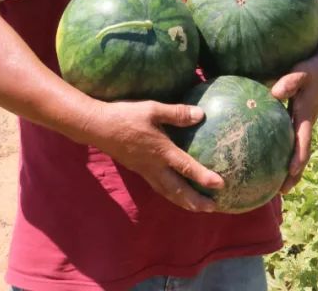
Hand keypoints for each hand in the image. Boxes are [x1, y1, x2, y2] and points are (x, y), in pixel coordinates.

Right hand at [86, 100, 224, 212]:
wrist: (97, 127)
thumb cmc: (125, 116)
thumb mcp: (152, 109)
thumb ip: (176, 113)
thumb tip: (200, 114)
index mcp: (161, 151)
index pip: (186, 167)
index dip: (203, 177)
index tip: (220, 185)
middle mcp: (154, 165)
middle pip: (178, 189)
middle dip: (195, 201)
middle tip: (213, 208)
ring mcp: (145, 170)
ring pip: (167, 192)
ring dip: (184, 202)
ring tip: (198, 208)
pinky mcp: (138, 170)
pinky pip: (158, 187)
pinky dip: (170, 195)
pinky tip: (175, 194)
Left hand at [270, 49, 317, 193]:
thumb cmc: (313, 68)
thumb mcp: (302, 71)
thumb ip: (290, 81)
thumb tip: (275, 93)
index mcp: (307, 116)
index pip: (304, 142)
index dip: (298, 158)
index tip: (290, 173)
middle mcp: (307, 123)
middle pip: (302, 154)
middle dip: (294, 174)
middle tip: (282, 192)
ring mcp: (305, 123)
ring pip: (299, 150)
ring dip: (291, 169)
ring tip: (277, 186)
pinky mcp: (301, 118)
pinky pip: (294, 140)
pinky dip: (286, 152)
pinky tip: (270, 157)